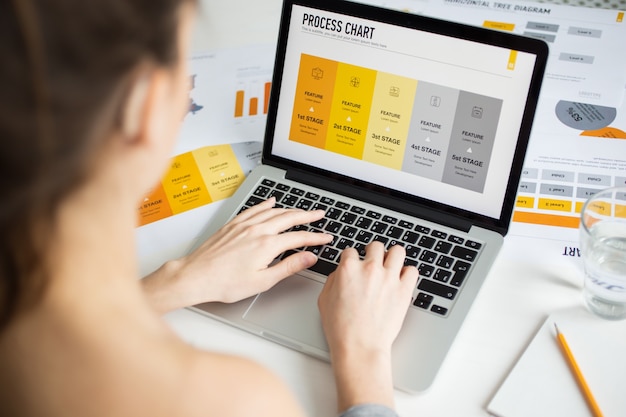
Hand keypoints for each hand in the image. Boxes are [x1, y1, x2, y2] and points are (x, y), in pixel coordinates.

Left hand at [142, 198, 332, 312]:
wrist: (196, 275)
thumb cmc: (225, 283)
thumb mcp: (263, 281)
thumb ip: (288, 267)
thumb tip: (309, 258)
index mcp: (267, 245)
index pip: (299, 237)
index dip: (316, 237)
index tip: (326, 237)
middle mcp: (257, 230)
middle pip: (289, 218)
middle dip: (307, 215)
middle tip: (320, 213)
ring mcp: (244, 225)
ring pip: (273, 211)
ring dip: (290, 209)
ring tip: (302, 210)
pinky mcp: (233, 224)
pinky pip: (254, 208)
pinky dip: (266, 204)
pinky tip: (271, 202)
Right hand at [317, 242, 417, 410]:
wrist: (359, 346)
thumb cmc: (341, 328)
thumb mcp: (324, 300)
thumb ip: (333, 280)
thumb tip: (340, 273)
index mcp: (348, 269)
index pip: (351, 250)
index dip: (351, 258)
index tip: (354, 264)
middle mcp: (370, 269)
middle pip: (375, 246)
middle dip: (372, 252)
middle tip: (373, 261)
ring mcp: (389, 278)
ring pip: (397, 251)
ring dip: (393, 256)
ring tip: (391, 265)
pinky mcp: (404, 290)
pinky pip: (412, 270)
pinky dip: (407, 273)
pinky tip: (402, 279)